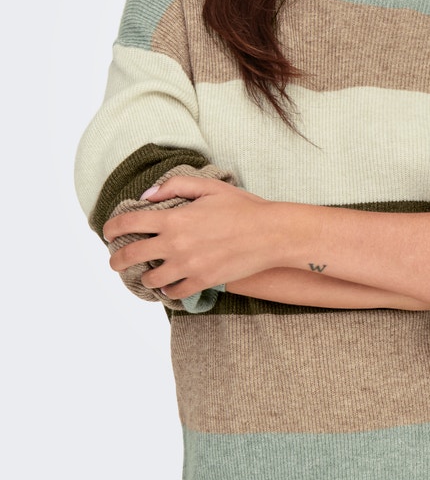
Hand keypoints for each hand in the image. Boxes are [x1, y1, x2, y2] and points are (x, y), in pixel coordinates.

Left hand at [104, 177, 283, 299]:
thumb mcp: (209, 187)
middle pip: (131, 255)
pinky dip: (168, 290)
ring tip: (147, 273)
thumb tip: (148, 195)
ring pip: (151, 278)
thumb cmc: (243, 207)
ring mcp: (188, 266)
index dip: (112, 228)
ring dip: (145, 276)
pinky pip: (174, 293)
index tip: (108, 232)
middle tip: (115, 260)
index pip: (130, 223)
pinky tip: (170, 285)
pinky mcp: (202, 282)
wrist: (271, 234)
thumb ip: (175, 186)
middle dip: (117, 259)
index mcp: (174, 218)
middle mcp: (176, 244)